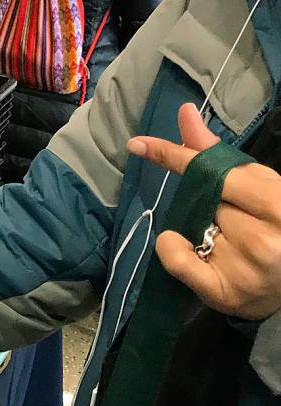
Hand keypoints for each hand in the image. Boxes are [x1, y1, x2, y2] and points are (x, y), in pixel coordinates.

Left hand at [127, 103, 280, 319]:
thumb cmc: (276, 226)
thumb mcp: (258, 186)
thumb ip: (217, 154)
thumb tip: (185, 112)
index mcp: (278, 205)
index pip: (215, 174)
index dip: (175, 157)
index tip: (138, 144)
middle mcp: (264, 239)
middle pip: (203, 200)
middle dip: (209, 201)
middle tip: (235, 218)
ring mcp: (245, 270)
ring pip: (189, 226)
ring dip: (198, 226)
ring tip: (230, 241)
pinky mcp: (225, 294)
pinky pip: (176, 261)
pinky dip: (172, 250)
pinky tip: (193, 250)